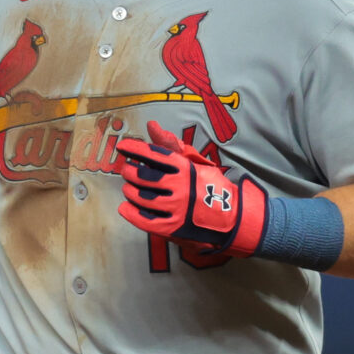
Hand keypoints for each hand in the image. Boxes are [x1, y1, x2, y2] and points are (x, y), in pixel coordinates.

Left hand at [116, 121, 265, 257]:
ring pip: (140, 197)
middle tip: (128, 171)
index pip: (153, 153)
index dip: (134, 149)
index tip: (122, 147)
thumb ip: (170, 145)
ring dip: (129, 191)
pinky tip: (126, 207)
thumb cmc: (212, 187)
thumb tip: (152, 126)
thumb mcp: (195, 162)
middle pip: (141, 175)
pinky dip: (130, 213)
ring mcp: (176, 208)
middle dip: (129, 172)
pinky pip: (143, 220)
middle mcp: (179, 186)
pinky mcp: (173, 227)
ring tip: (130, 188)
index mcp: (185, 167)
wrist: (231, 217)